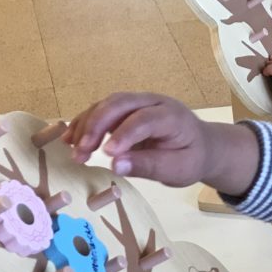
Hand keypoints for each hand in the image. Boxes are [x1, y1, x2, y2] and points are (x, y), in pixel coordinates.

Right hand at [63, 93, 259, 193]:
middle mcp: (152, 102)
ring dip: (86, 125)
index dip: (124, 135)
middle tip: (81, 152)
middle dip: (96, 126)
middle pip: (119, 104)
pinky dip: (85, 123)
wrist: (200, 145)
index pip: (144, 120)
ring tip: (74, 151)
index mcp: (171, 115)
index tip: (106, 154)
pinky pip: (101, 110)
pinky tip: (71, 140)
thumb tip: (116, 165)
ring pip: (106, 105)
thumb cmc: (190, 158)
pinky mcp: (125, 109)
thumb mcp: (177, 169)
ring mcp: (137, 102)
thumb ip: (148, 166)